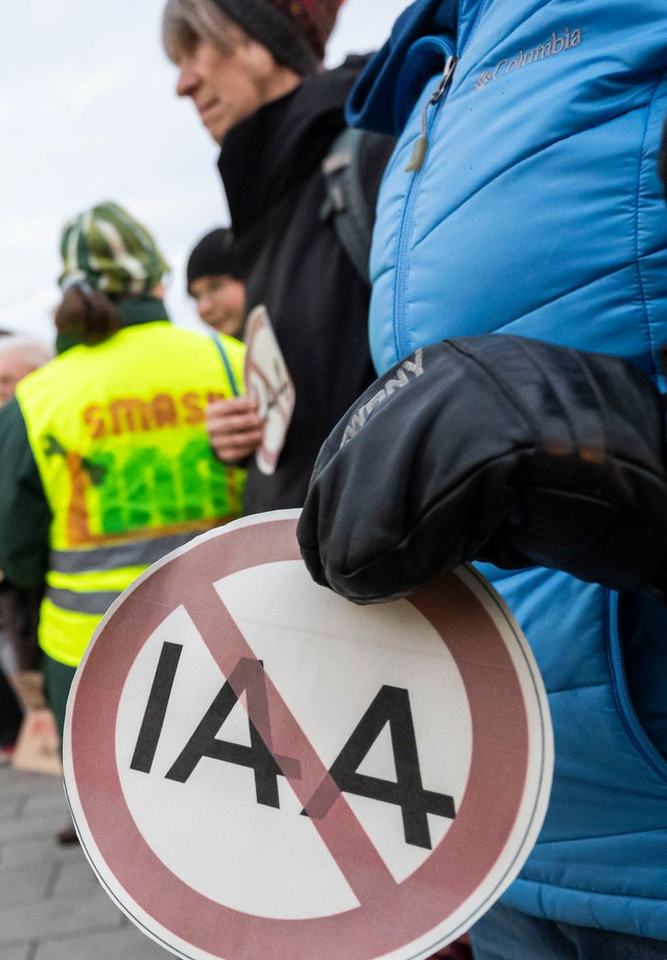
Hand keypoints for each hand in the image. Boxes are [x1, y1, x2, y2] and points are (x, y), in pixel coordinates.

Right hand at [206, 397, 263, 463]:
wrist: (225, 435)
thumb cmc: (234, 415)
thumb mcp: (236, 407)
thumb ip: (245, 404)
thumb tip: (258, 405)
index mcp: (211, 411)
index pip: (226, 406)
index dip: (241, 405)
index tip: (255, 404)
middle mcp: (210, 427)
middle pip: (227, 424)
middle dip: (245, 421)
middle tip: (259, 420)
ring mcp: (215, 442)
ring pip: (233, 440)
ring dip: (249, 436)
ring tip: (261, 433)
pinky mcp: (223, 454)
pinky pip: (237, 452)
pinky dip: (249, 447)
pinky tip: (257, 442)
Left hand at [298, 337, 666, 602]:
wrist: (653, 492)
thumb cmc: (552, 496)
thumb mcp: (462, 484)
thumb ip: (404, 490)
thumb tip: (334, 540)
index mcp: (431, 373)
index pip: (350, 444)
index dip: (328, 508)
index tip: (324, 558)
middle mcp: (450, 372)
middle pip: (358, 463)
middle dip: (342, 535)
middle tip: (345, 585)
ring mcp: (484, 397)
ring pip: (391, 485)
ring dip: (374, 551)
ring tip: (377, 587)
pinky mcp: (513, 438)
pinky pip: (440, 505)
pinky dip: (419, 551)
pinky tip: (422, 573)